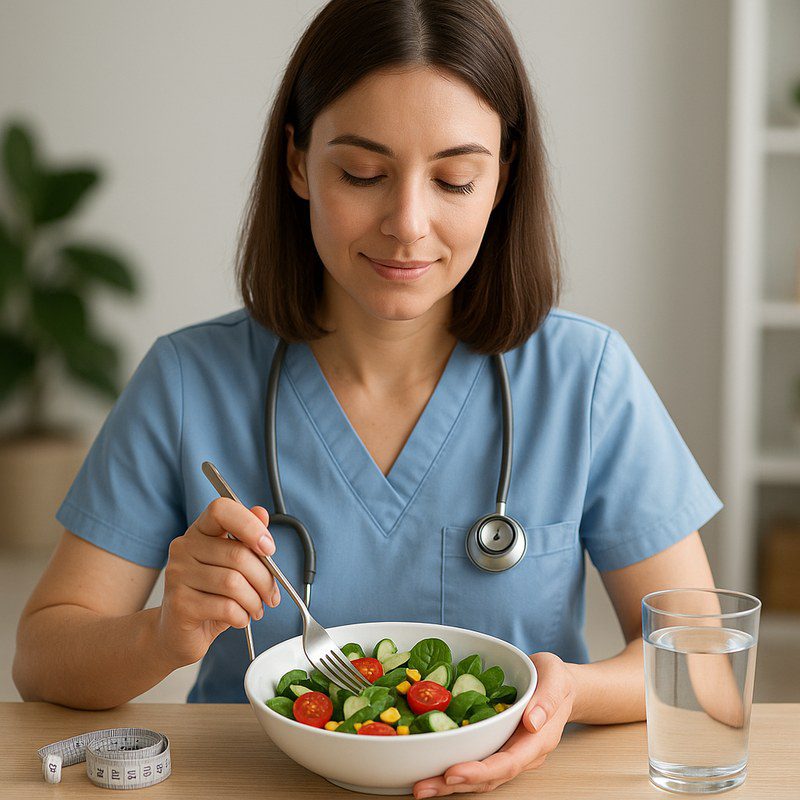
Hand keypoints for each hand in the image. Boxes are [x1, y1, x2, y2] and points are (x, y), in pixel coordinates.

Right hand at [155, 498, 278, 667]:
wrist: (177, 633)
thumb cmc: (210, 596)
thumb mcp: (233, 565)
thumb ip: (247, 538)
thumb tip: (261, 512)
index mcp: (199, 531)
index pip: (221, 509)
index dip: (250, 525)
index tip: (268, 548)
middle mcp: (183, 548)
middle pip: (238, 554)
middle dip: (265, 579)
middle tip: (271, 595)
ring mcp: (177, 575)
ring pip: (234, 583)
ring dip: (255, 600)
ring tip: (256, 609)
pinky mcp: (179, 604)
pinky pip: (226, 607)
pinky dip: (242, 616)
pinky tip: (240, 618)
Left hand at [412, 652, 575, 797]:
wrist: (557, 684)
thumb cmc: (555, 678)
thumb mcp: (556, 677)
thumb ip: (548, 698)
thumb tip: (533, 721)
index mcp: (538, 740)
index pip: (508, 763)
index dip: (480, 771)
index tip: (452, 773)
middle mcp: (522, 753)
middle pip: (488, 777)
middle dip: (455, 784)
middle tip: (422, 787)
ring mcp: (508, 752)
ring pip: (480, 776)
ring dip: (449, 783)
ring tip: (419, 786)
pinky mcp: (496, 746)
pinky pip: (475, 760)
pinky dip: (453, 768)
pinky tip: (430, 768)